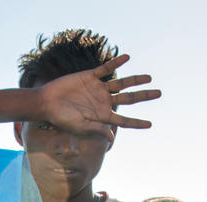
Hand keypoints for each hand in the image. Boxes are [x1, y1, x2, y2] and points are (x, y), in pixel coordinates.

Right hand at [36, 53, 160, 141]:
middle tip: (159, 93)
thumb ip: (97, 130)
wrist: (47, 103)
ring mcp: (98, 88)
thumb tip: (112, 138)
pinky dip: (116, 63)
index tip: (150, 124)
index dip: (137, 123)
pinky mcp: (90, 76)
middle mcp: (103, 102)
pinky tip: (127, 57)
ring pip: (121, 83)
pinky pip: (106, 69)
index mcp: (103, 116)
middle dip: (144, 96)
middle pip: (129, 99)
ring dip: (135, 80)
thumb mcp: (81, 127)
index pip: (124, 120)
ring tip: (149, 78)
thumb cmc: (62, 119)